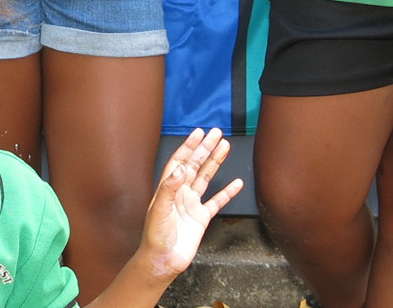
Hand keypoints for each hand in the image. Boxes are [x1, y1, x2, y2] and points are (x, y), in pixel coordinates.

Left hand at [134, 128, 242, 280]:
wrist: (163, 260)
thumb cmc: (155, 236)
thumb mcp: (159, 210)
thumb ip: (169, 189)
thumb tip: (179, 169)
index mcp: (169, 188)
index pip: (180, 161)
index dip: (189, 146)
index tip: (199, 133)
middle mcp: (181, 192)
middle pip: (195, 165)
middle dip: (206, 148)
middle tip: (217, 133)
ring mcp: (192, 204)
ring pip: (206, 178)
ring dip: (216, 163)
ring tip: (225, 147)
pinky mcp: (201, 218)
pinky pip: (217, 202)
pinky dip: (227, 193)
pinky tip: (237, 183)